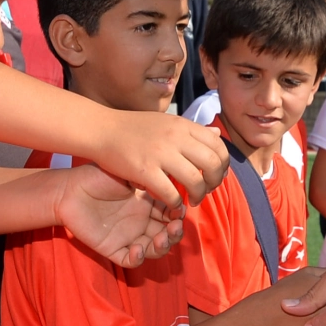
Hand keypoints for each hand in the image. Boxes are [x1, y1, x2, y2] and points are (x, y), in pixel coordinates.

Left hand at [54, 164, 183, 267]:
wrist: (69, 189)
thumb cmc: (97, 176)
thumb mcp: (127, 173)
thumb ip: (148, 180)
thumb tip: (168, 186)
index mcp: (147, 204)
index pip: (171, 213)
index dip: (178, 214)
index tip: (179, 209)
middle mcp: (141, 221)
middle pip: (167, 234)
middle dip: (175, 233)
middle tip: (173, 227)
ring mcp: (128, 237)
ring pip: (154, 249)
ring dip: (162, 247)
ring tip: (160, 239)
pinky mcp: (113, 249)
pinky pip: (130, 261)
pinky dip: (138, 259)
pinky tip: (137, 249)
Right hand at [87, 111, 227, 208]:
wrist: (102, 129)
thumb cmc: (133, 128)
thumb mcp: (167, 122)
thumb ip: (191, 131)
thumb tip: (217, 134)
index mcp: (183, 125)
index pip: (218, 146)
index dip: (223, 165)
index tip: (215, 175)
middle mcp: (176, 137)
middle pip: (213, 164)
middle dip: (215, 182)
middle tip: (207, 190)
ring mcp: (161, 153)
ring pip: (196, 181)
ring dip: (199, 196)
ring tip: (192, 201)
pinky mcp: (145, 170)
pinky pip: (171, 193)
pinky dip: (176, 203)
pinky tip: (173, 204)